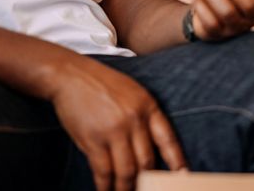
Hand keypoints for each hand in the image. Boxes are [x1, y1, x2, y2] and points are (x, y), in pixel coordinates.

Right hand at [51, 56, 186, 190]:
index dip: (176, 161)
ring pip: (126, 171)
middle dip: (147, 181)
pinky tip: (106, 190)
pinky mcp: (93, 139)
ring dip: (126, 188)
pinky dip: (105, 186)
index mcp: (147, 105)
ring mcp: (114, 130)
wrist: (70, 75)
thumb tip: (146, 151)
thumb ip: (142, 118)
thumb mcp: (131, 92)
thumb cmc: (100, 84)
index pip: (167, 138)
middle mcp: (134, 119)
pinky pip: (104, 171)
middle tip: (146, 189)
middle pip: (146, 161)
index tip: (183, 177)